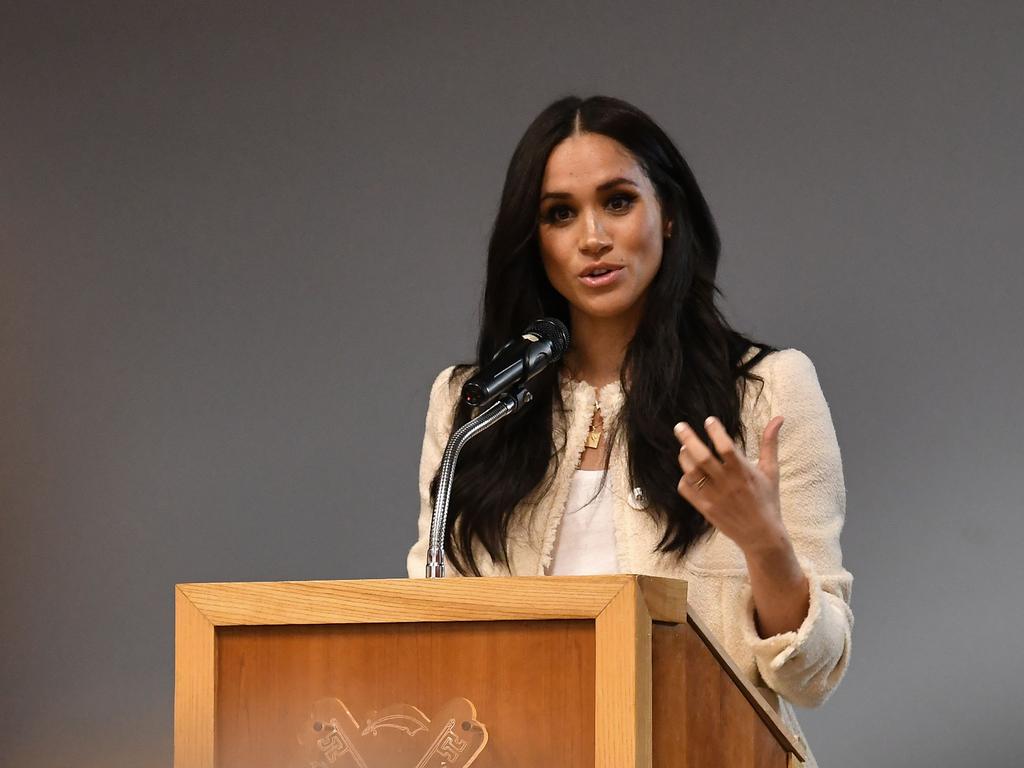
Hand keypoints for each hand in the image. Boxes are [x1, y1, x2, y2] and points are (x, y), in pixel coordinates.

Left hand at [674, 415, 788, 556]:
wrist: (761, 536)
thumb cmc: (767, 500)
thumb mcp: (771, 471)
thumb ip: (770, 443)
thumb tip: (778, 418)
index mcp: (743, 472)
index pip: (726, 447)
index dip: (715, 431)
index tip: (709, 420)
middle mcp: (726, 483)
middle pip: (702, 457)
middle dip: (688, 439)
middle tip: (679, 426)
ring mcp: (713, 497)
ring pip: (691, 472)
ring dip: (684, 457)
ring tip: (684, 448)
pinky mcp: (705, 508)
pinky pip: (686, 489)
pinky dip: (683, 478)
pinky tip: (688, 472)